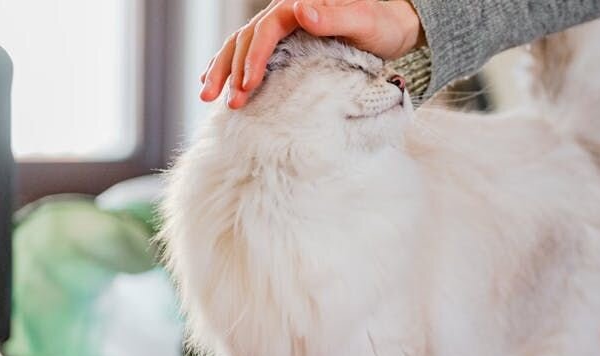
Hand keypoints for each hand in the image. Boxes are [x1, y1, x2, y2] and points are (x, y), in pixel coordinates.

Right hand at [200, 0, 423, 108]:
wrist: (391, 25)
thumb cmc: (382, 24)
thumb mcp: (365, 20)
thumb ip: (335, 16)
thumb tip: (301, 10)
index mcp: (298, 5)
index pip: (265, 30)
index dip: (254, 58)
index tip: (248, 85)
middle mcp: (285, 12)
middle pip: (246, 38)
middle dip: (232, 71)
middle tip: (228, 103)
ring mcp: (283, 26)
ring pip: (241, 44)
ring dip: (223, 70)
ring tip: (208, 96)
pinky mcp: (284, 41)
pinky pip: (250, 50)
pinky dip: (231, 65)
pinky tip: (217, 81)